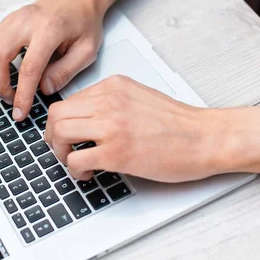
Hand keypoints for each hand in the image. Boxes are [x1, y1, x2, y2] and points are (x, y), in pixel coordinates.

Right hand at [0, 0, 104, 120]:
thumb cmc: (84, 22)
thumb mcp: (87, 50)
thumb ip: (66, 71)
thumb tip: (44, 89)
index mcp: (49, 29)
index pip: (29, 67)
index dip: (22, 94)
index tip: (20, 112)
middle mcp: (25, 21)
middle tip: (12, 100)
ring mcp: (11, 19)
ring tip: (7, 87)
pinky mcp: (5, 21)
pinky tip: (0, 72)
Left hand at [44, 75, 223, 182]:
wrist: (206, 137)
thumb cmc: (179, 124)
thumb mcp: (138, 97)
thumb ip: (111, 102)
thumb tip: (85, 118)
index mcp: (113, 86)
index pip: (69, 100)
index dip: (61, 122)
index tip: (65, 135)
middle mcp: (109, 101)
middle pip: (56, 114)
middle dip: (52, 136)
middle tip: (62, 150)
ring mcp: (112, 126)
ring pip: (59, 133)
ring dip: (60, 152)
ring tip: (75, 161)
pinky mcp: (117, 152)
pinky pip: (75, 159)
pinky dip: (75, 169)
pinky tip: (89, 173)